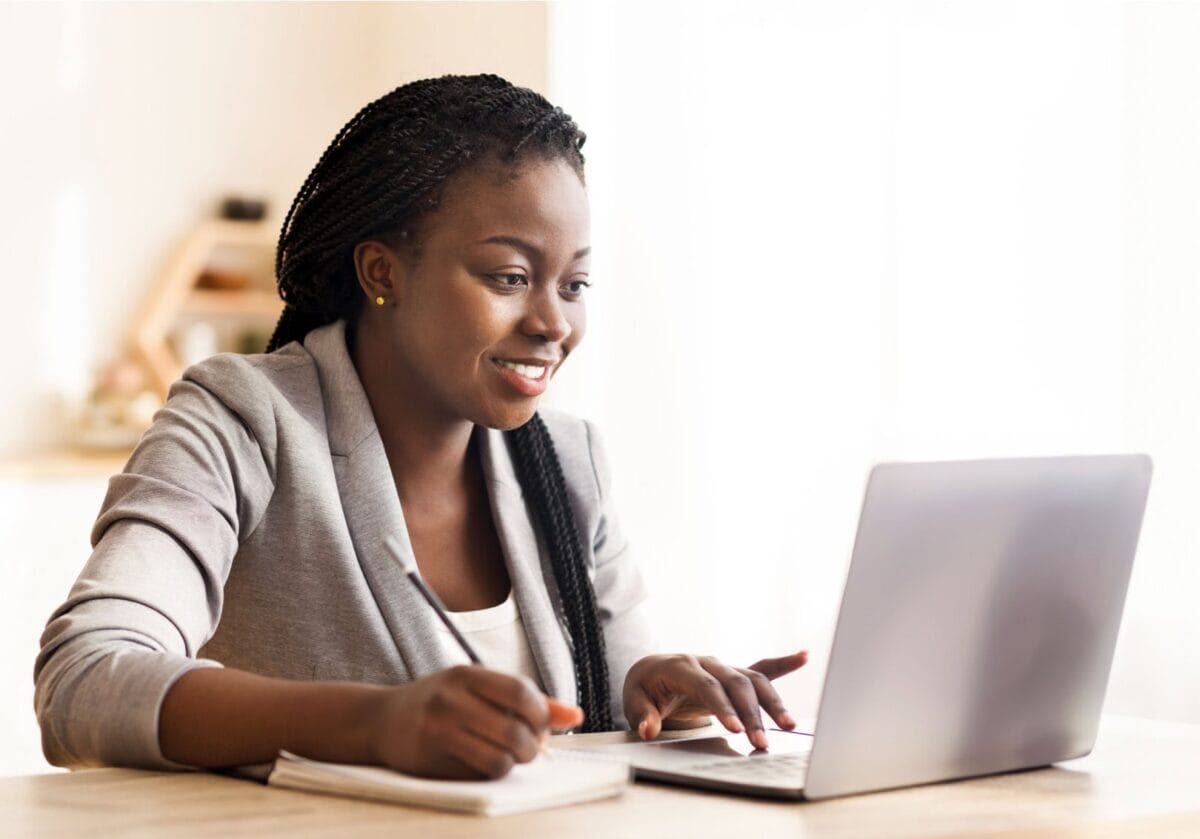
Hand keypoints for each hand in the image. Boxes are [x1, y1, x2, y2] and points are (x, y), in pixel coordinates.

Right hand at [368, 665, 583, 778]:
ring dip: (513, 763)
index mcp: (466, 674)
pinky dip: (489, 773)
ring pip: (499, 758)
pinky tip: (481, 762)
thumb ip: (527, 700)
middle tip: (529, 748)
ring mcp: (437, 729)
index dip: (541, 714)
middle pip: (514, 731)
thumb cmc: (440, 702)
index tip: (541, 725)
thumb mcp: (477, 689)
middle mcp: (450, 699)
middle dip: (532, 746)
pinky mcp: (429, 759)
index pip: (520, 693)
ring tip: (508, 756)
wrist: (380, 720)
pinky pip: (477, 774)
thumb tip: (575, 716)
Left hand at [623, 650, 808, 750]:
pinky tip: (803, 657)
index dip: (722, 707)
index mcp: (682, 666)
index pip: (707, 687)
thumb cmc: (645, 689)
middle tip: (761, 743)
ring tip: (789, 726)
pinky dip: (783, 663)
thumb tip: (648, 729)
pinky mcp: (734, 673)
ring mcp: (724, 666)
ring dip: (772, 702)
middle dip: (751, 714)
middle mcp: (708, 662)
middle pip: (736, 685)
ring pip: (754, 680)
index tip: (735, 729)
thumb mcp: (634, 701)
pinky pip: (762, 667)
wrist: (651, 670)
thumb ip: (642, 715)